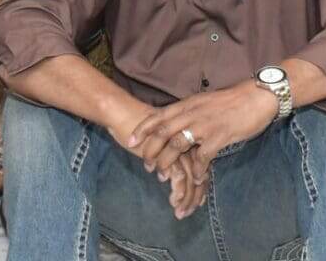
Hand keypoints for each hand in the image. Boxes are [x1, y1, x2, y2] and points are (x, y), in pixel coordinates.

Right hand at [109, 101, 213, 219]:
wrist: (124, 113)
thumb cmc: (139, 126)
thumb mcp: (157, 141)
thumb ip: (167, 154)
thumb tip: (171, 174)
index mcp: (188, 139)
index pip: (201, 167)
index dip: (200, 188)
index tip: (197, 203)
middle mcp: (187, 143)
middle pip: (199, 174)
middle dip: (195, 197)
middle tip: (187, 212)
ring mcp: (178, 148)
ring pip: (190, 178)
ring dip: (186, 198)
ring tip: (179, 212)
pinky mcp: (167, 152)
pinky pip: (178, 175)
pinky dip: (177, 190)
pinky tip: (173, 200)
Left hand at [128, 83, 278, 202]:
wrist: (258, 96)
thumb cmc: (232, 101)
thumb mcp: (205, 102)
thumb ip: (190, 112)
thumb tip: (177, 123)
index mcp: (188, 104)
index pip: (159, 116)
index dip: (143, 129)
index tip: (130, 141)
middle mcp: (193, 113)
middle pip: (163, 133)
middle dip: (151, 151)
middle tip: (146, 165)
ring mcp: (205, 125)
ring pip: (177, 146)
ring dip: (168, 163)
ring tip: (164, 176)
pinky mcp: (219, 136)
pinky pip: (202, 157)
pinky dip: (198, 170)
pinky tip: (198, 178)